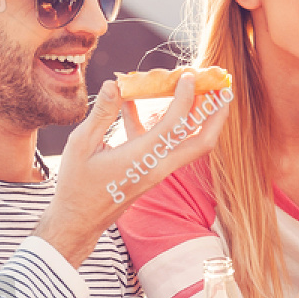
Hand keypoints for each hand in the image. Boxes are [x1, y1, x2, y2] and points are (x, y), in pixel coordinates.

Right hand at [35, 76, 230, 266]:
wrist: (79, 221)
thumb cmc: (76, 185)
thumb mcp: (80, 145)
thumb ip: (101, 114)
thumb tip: (115, 84)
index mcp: (142, 158)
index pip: (176, 125)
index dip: (185, 97)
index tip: (187, 75)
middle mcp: (158, 166)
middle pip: (202, 141)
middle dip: (216, 113)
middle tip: (222, 87)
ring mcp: (158, 170)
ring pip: (191, 143)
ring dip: (201, 117)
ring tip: (201, 89)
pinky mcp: (152, 171)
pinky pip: (166, 144)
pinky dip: (162, 123)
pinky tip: (135, 102)